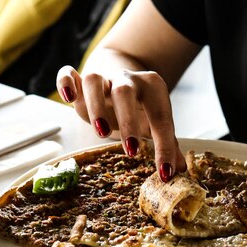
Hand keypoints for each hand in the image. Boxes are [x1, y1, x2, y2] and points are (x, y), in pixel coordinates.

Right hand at [56, 65, 186, 180]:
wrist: (117, 74)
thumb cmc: (138, 105)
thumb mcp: (153, 122)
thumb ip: (167, 143)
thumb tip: (181, 170)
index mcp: (152, 88)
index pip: (160, 118)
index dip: (164, 147)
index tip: (165, 173)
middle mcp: (126, 79)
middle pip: (125, 92)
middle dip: (127, 120)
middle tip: (131, 150)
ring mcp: (102, 77)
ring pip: (94, 80)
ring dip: (96, 105)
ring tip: (100, 131)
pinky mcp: (78, 79)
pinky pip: (67, 74)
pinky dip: (66, 83)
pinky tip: (69, 98)